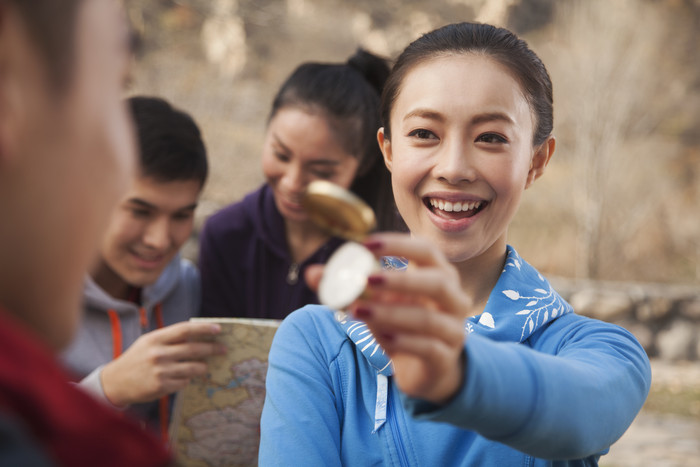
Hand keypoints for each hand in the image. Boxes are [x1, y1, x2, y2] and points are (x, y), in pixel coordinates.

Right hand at [100, 321, 224, 405]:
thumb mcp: (149, 342)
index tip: (218, 329)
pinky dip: (187, 379)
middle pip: (193, 349)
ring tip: (205, 366)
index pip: (184, 330)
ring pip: (193, 368)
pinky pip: (184, 382)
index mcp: (155, 339)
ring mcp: (160, 371)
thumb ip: (170, 339)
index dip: (203, 329)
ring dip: (203, 367)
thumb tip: (199, 337)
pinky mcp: (161, 387)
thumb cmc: (137, 359)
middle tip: (223, 349)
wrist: (115, 382)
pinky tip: (183, 378)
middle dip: (212, 349)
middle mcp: (158, 354)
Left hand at [307, 233, 471, 403]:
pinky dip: (402, 342)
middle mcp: (453, 299)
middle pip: (437, 282)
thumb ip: (345, 287)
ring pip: (429, 319)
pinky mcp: (445, 358)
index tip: (365, 245)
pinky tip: (380, 339)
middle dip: (400, 280)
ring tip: (359, 313)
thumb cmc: (400, 323)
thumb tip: (311, 273)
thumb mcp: (375, 302)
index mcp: (439, 274)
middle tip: (366, 282)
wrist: (426, 368)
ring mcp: (453, 330)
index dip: (398, 245)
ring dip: (391, 314)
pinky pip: (428, 348)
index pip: (426, 250)